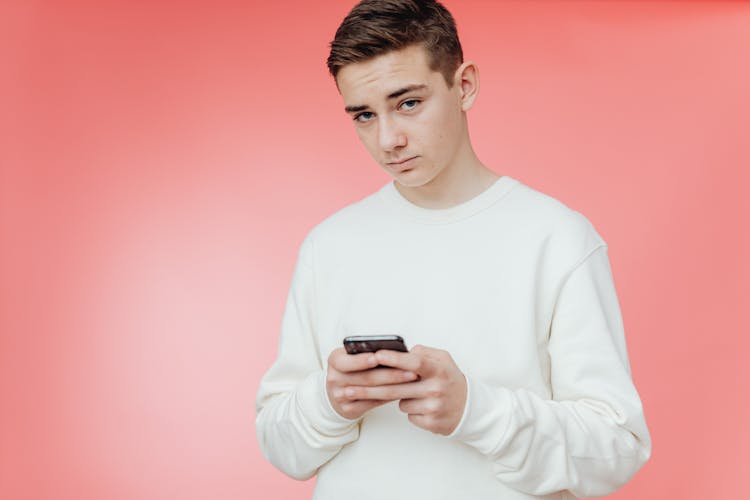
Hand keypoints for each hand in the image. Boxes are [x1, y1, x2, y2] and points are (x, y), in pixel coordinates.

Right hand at [326, 347, 418, 419]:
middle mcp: (334, 379)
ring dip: (394, 385)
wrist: (337, 391)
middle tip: (411, 370)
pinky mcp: (349, 410)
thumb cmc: (352, 368)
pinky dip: (390, 396)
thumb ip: (367, 353)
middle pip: (365, 377)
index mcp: (334, 361)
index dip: (362, 360)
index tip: (379, 357)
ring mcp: (340, 396)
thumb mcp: (352, 356)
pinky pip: (373, 403)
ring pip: (372, 391)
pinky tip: (404, 390)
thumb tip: (395, 351)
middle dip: (390, 373)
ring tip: (412, 379)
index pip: (347, 361)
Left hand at [345, 345, 467, 434]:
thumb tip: (404, 351)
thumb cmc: (450, 379)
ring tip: (412, 392)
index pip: (413, 362)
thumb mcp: (443, 359)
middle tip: (347, 388)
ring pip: (400, 401)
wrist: (470, 408)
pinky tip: (421, 405)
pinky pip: (408, 414)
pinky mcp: (431, 423)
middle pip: (396, 387)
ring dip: (398, 397)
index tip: (376, 355)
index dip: (394, 359)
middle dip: (369, 387)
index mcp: (438, 369)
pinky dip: (410, 409)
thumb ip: (423, 352)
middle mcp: (436, 388)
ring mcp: (433, 407)